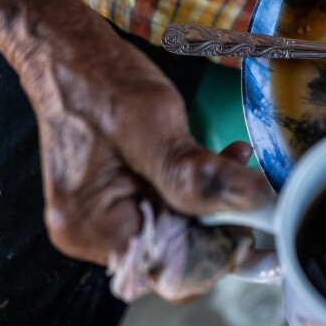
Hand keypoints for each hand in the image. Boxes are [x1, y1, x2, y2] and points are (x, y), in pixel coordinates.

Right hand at [19, 21, 273, 299]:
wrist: (70, 56)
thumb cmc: (101, 83)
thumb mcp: (153, 125)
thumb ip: (197, 175)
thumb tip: (253, 201)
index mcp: (93, 227)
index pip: (172, 270)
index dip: (221, 250)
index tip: (256, 215)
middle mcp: (93, 237)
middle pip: (176, 255)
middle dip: (219, 220)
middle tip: (246, 181)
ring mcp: (104, 223)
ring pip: (178, 233)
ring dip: (212, 202)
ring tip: (232, 160)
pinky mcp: (118, 204)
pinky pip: (168, 212)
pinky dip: (195, 192)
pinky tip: (214, 162)